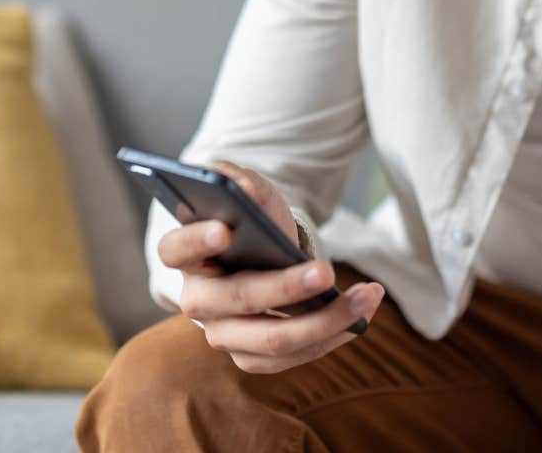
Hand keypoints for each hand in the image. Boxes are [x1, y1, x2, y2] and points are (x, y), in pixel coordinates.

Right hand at [155, 160, 384, 374]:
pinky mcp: (253, 357)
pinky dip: (333, 334)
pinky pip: (295, 356)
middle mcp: (198, 301)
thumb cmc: (254, 224)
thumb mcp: (252, 195)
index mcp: (185, 254)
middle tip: (326, 272)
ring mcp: (224, 334)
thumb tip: (238, 183)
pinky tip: (362, 313)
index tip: (225, 229)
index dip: (196, 240)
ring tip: (366, 296)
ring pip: (273, 339)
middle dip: (284, 288)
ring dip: (325, 320)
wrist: (266, 258)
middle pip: (236, 299)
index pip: (175, 249)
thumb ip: (243, 184)